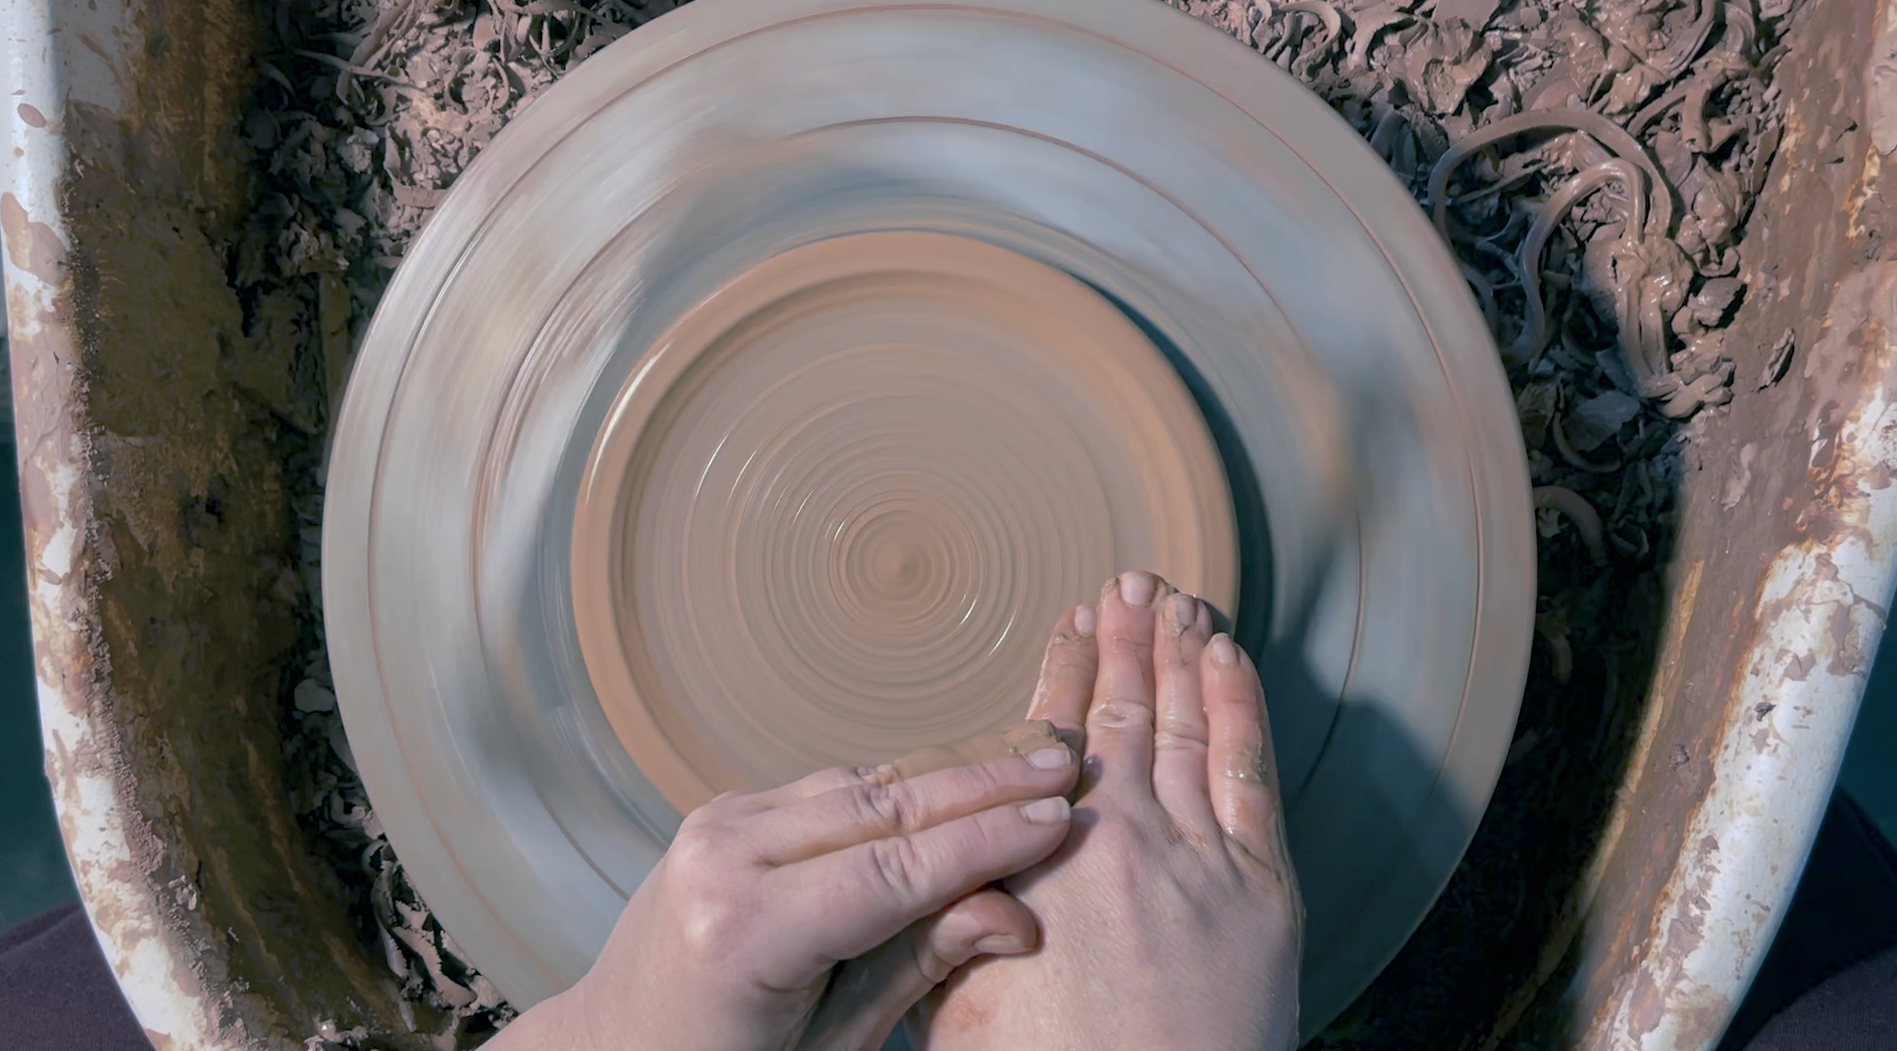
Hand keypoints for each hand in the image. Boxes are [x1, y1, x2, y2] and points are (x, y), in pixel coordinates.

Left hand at [496, 743, 1078, 1050]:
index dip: (984, 841)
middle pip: (880, 808)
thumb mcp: (831, 1045)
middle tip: (1062, 766)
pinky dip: (901, 784)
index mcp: (741, 931)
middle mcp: (721, 858)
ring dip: (950, 772)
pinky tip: (959, 779)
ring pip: (859, 783)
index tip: (1056, 816)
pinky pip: (829, 789)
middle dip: (981, 785)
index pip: (892, 871)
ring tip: (1030, 761)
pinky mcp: (723, 812)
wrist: (615, 1046)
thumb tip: (1016, 915)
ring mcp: (715, 824)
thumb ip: (917, 968)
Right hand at [909, 572, 1304, 1050]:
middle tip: (1130, 581)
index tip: (1070, 622)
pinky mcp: (1264, 895)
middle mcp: (1120, 843)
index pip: (1053, 738)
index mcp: (1038, 863)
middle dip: (1128, 641)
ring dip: (1182, 656)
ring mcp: (1200, 863)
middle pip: (1123, 716)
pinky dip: (1240, 711)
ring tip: (1177, 598)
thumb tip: (940, 869)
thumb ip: (947, 924)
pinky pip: (1249, 775)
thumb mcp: (955, 1011)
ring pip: (1187, 729)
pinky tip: (1230, 663)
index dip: (1064, 673)